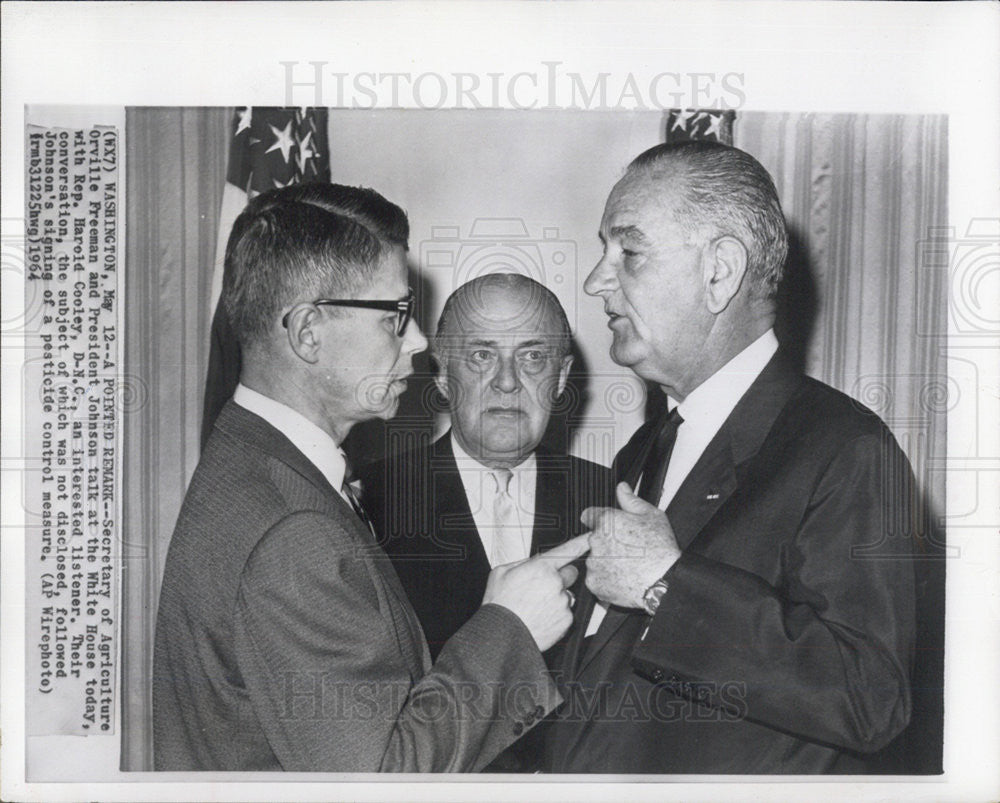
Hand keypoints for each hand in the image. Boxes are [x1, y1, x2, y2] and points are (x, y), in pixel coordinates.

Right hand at [482, 534, 589, 651]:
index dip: (582, 542)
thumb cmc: (499, 604)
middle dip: (561, 576)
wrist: (502, 634)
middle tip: (542, 586)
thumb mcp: (502, 572)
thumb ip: (523, 562)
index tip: (592, 537)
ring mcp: (563, 602)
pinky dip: (556, 614)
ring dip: (557, 597)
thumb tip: (535, 561)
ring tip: (536, 607)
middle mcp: (556, 583)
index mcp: (541, 567)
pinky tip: (540, 617)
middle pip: (571, 573)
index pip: (568, 550)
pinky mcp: (566, 620)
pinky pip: (566, 612)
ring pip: (567, 594)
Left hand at [583, 482, 680, 609]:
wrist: (664, 581)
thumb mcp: (652, 516)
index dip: (599, 520)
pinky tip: (624, 578)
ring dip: (605, 562)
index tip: (607, 527)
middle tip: (626, 550)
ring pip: (595, 560)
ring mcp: (594, 563)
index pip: (589, 515)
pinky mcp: (594, 583)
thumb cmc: (660, 550)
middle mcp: (595, 541)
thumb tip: (622, 488)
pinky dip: (606, 580)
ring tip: (628, 566)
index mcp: (607, 522)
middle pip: (593, 539)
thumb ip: (631, 501)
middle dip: (605, 543)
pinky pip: (596, 579)